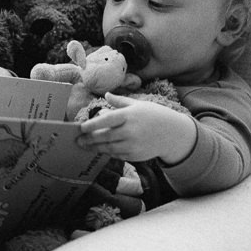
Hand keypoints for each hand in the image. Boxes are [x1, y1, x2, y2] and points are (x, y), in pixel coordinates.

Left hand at [78, 93, 196, 163]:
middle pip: (104, 137)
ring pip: (109, 148)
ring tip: (85, 145)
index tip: (81, 128)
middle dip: (89, 139)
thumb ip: (120, 102)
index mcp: (129, 115)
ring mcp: (133, 145)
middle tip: (78, 140)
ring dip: (95, 147)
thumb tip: (107, 95)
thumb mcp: (138, 105)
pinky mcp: (135, 155)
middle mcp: (130, 131)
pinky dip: (107, 152)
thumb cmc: (154, 115)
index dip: (92, 125)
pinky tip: (100, 149)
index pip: (106, 120)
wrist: (172, 133)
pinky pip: (117, 155)